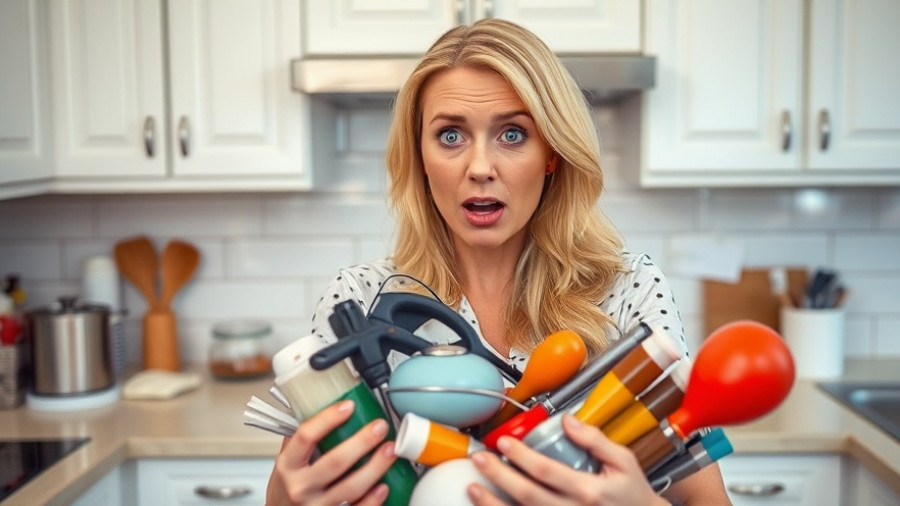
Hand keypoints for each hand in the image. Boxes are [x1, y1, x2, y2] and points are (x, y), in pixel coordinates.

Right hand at [266, 400, 396, 505]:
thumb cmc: (286, 490)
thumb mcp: (286, 463)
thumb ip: (302, 439)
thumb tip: (323, 406)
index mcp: (288, 466)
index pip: (306, 437)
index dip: (328, 419)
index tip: (348, 406)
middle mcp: (301, 487)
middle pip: (334, 462)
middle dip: (362, 442)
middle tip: (379, 427)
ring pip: (351, 488)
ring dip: (375, 467)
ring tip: (390, 451)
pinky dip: (373, 499)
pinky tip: (384, 485)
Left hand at [467, 414, 668, 505]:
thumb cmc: (632, 493)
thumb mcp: (624, 461)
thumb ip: (595, 439)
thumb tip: (567, 420)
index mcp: (588, 490)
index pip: (547, 472)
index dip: (522, 457)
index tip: (505, 441)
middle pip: (528, 495)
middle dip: (499, 477)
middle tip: (480, 459)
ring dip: (494, 504)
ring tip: (473, 488)